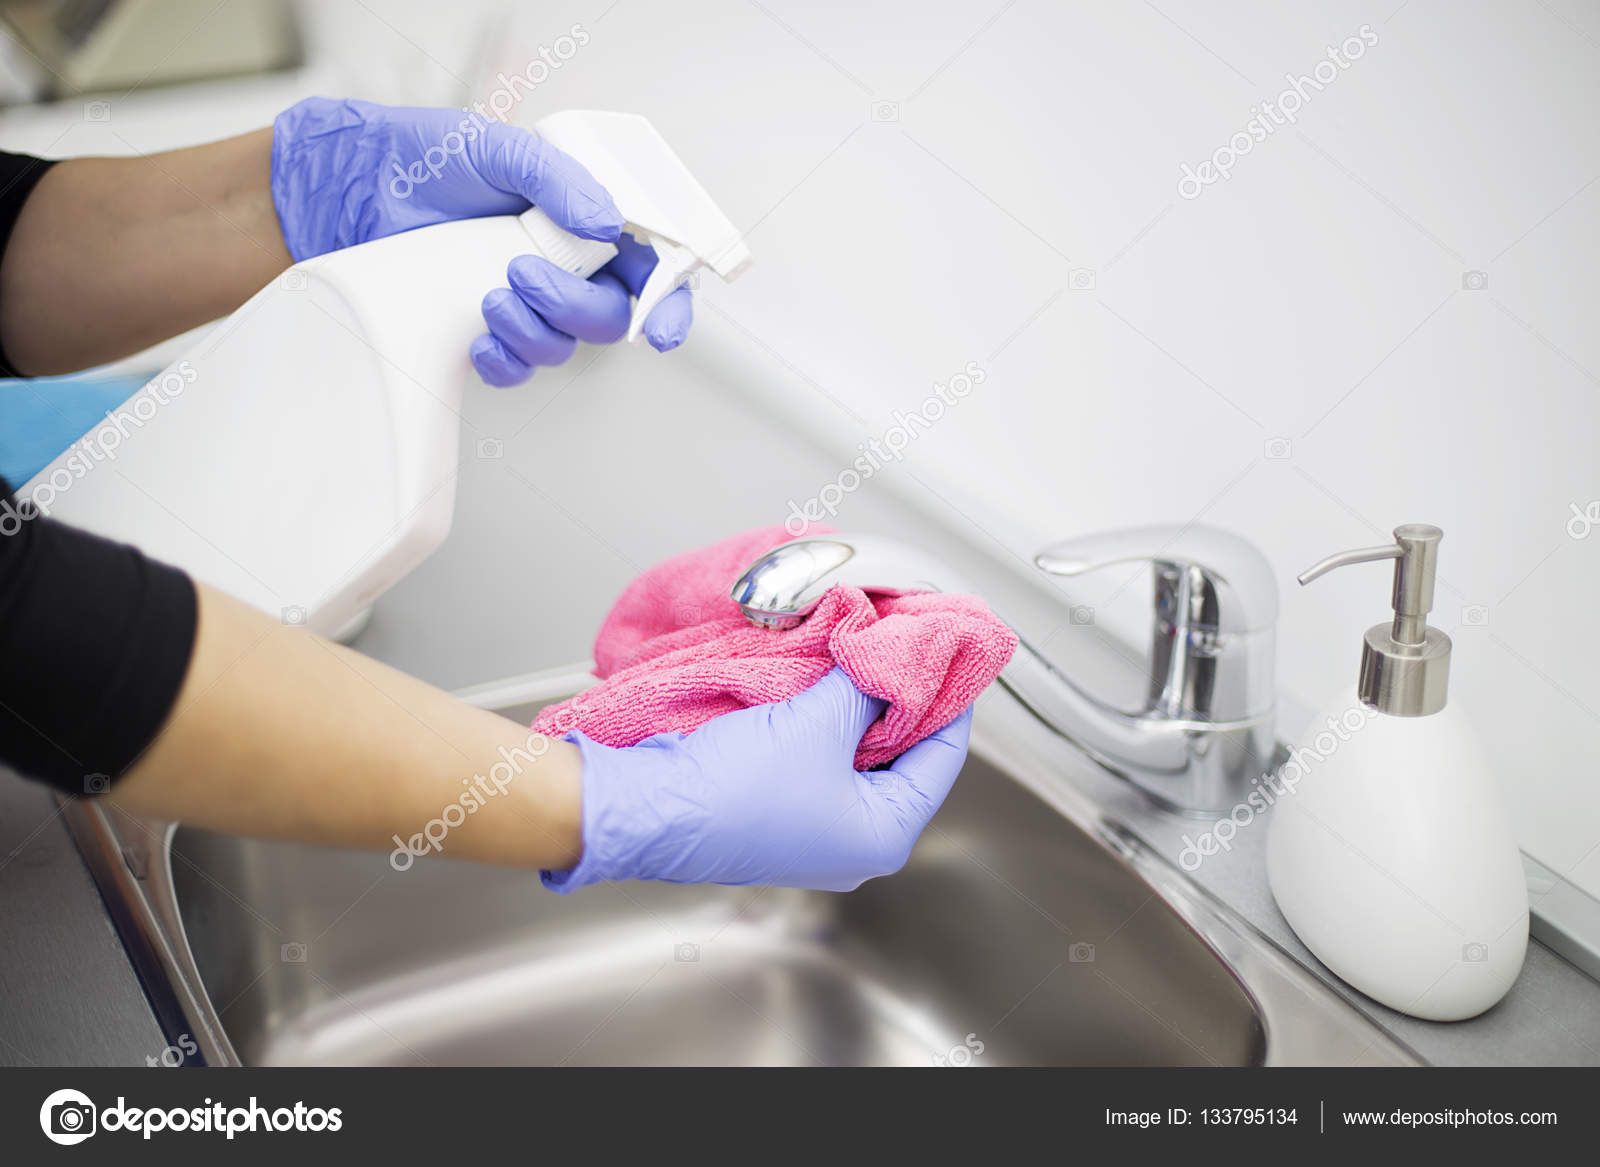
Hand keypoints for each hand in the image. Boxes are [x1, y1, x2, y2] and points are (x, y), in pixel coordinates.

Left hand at [269, 97, 691, 383]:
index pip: (650, 269)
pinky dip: (503, 363)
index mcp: (587, 222)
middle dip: (574, 310)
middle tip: (522, 275)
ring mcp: (530, 302)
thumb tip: (606, 220)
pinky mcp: (490, 331)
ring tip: (488, 296)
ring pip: (564, 346)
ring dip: (533, 332)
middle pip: (610, 318)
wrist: (357, 192)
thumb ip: (559, 180)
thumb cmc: (429, 160)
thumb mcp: (499, 149)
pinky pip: (518, 369)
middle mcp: (567, 266)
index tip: (661, 329)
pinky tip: (477, 340)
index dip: (668, 304)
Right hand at [543, 668, 973, 892]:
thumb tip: (891, 655)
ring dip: (858, 707)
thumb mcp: (818, 723)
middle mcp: (857, 844)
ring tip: (865, 654)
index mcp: (884, 836)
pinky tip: (823, 682)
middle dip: (899, 698)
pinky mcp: (780, 816)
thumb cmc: (736, 789)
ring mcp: (816, 833)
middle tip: (902, 645)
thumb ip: (865, 685)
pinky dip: (826, 723)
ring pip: (858, 756)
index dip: (949, 698)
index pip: (943, 756)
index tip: (948, 652)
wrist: (651, 809)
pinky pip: (821, 761)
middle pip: (902, 757)